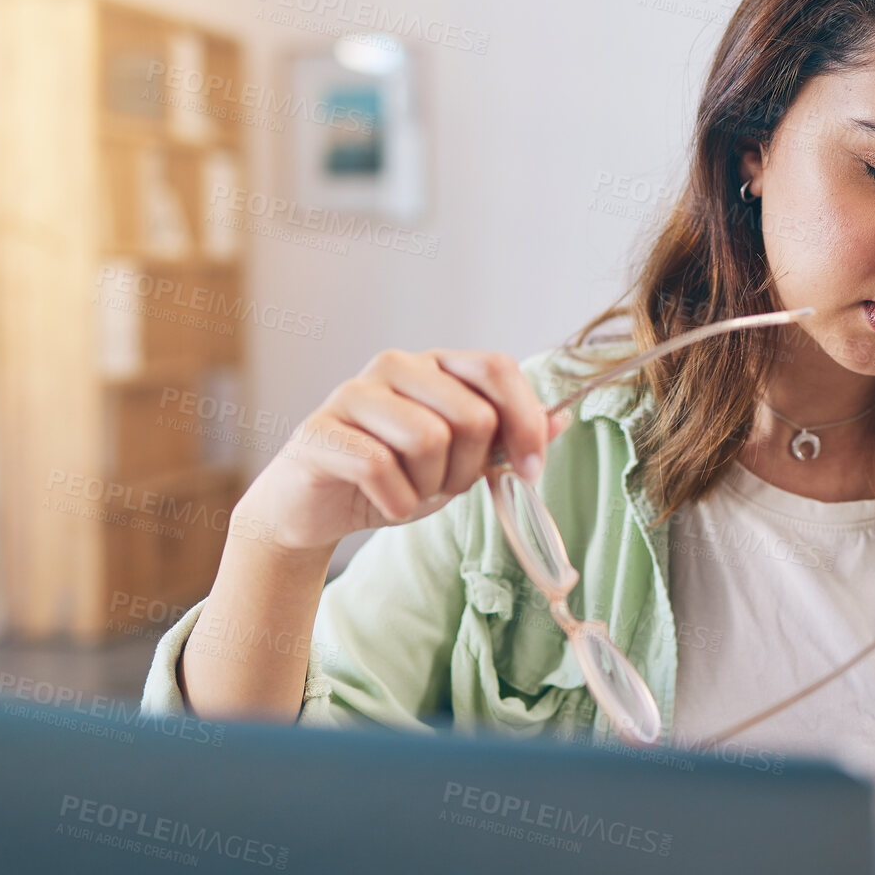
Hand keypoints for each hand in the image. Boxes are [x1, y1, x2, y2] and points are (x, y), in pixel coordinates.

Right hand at [234, 350, 570, 553]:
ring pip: (429, 440)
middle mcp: (396, 366)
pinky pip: (382, 469)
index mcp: (435, 365)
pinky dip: (396, 503)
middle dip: (470, 468)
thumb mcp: (459, 462)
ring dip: (431, 486)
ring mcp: (354, 394)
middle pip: (471, 414)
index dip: (526, 420)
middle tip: (446, 487)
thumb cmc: (391, 477)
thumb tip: (561, 420)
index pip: (497, 367)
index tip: (531, 469)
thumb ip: (505, 438)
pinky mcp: (320, 431)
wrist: (313, 509)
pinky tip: (385, 504)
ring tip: (412, 492)